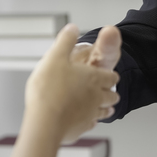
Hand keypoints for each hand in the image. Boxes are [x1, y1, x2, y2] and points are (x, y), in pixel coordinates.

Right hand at [24, 24, 119, 143]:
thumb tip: (72, 28)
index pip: (111, 76)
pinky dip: (90, 122)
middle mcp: (96, 97)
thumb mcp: (55, 57)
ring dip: (106, 108)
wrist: (45, 121)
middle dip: (111, 92)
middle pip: (111, 95)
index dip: (111, 75)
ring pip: (105, 111)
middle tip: (111, 92)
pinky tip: (87, 122)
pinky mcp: (81, 128)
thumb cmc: (49, 90)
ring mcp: (90, 114)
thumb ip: (65, 41)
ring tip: (106, 109)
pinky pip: (90, 124)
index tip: (111, 76)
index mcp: (93, 78)